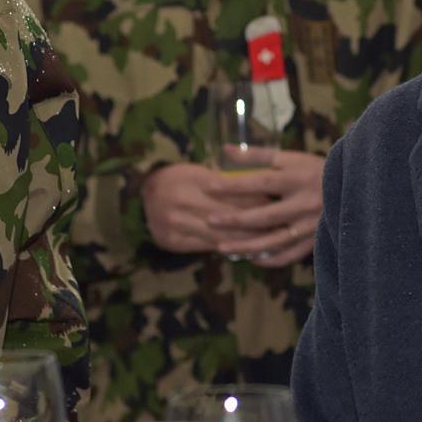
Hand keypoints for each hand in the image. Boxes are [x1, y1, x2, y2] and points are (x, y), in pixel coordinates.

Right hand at [142, 162, 265, 252]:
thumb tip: (261, 191)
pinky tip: (246, 250)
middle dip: (257, 222)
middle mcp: (181, 203)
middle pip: (229, 216)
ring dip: (246, 239)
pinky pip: (206, 247)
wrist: (141, 196)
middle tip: (280, 225)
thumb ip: (226, 182)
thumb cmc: (177, 178)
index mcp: (191, 180)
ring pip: (220, 235)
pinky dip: (228, 248)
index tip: (277, 203)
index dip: (256, 199)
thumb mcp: (199, 171)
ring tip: (269, 240)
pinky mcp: (173, 242)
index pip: (232, 193)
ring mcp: (175, 225)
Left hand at [207, 149, 324, 267]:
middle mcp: (304, 203)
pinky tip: (252, 258)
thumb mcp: (290, 157)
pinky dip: (270, 259)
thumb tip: (225, 150)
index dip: (234, 185)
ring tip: (220, 247)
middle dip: (234, 220)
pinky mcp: (316, 240)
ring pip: (274, 240)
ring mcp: (311, 225)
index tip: (209, 186)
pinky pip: (290, 255)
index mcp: (298, 178)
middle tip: (209, 220)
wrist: (355, 187)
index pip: (260, 182)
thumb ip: (257, 155)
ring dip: (246, 246)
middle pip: (264, 215)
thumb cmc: (316, 169)